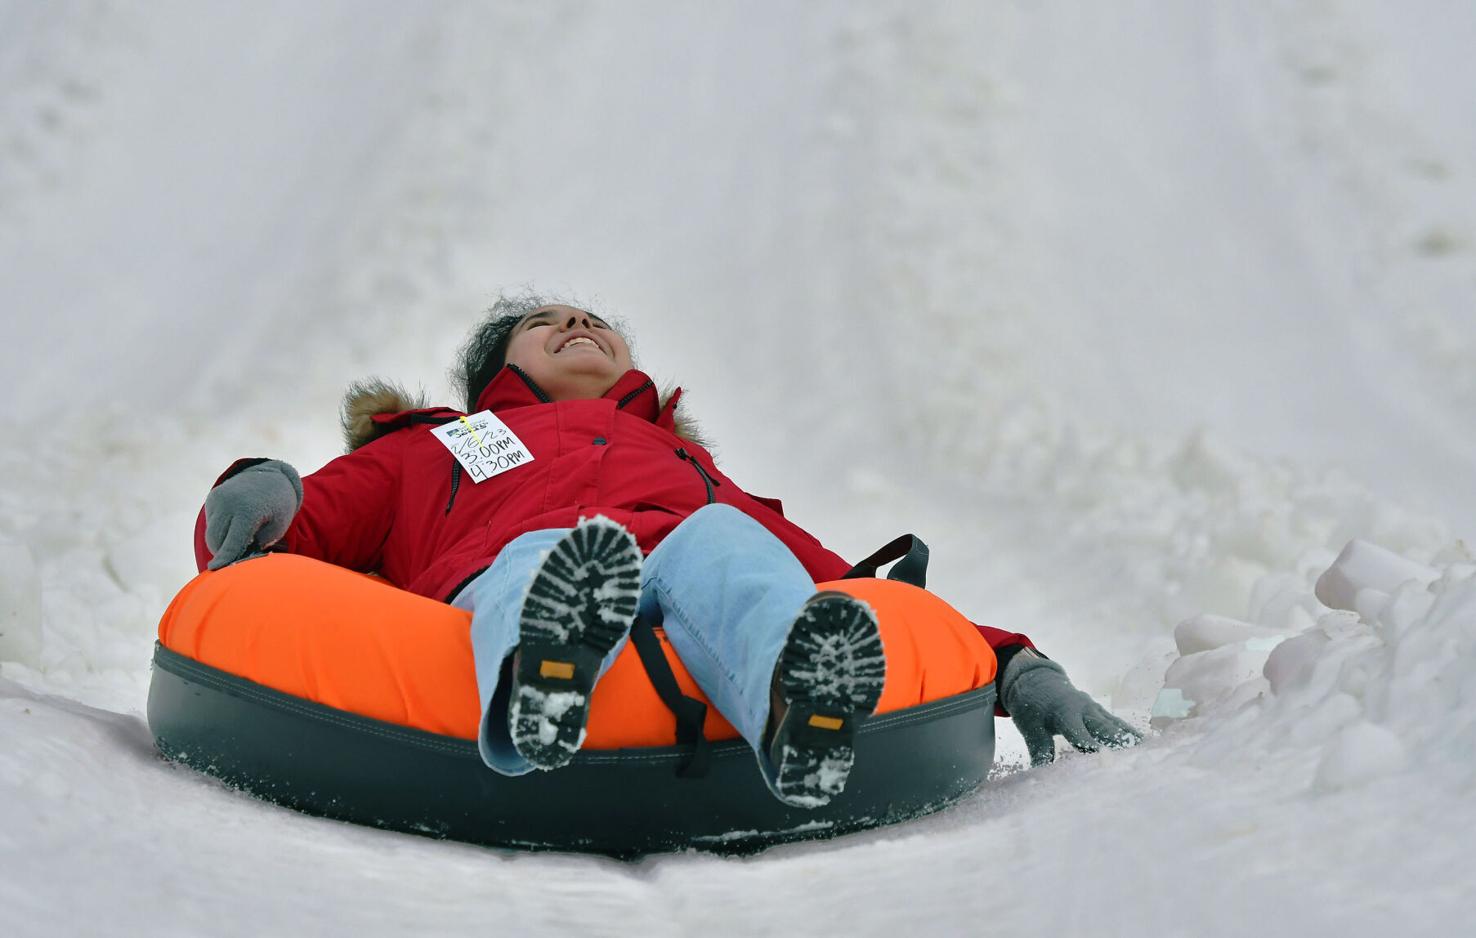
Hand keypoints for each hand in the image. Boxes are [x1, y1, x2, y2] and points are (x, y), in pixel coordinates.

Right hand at [204, 460, 302, 569]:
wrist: (271, 477)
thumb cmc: (279, 506)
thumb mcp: (278, 526)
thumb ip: (258, 543)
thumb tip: (238, 558)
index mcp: (248, 510)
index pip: (232, 541)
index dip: (225, 557)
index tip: (215, 569)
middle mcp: (229, 503)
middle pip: (217, 540)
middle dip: (226, 552)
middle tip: (244, 551)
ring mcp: (218, 499)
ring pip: (212, 534)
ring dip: (222, 542)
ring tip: (243, 537)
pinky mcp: (213, 498)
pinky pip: (211, 524)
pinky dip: (221, 530)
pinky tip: (236, 524)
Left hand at [1000, 649, 1141, 765]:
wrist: (1038, 681)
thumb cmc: (1032, 706)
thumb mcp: (1030, 728)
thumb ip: (1039, 749)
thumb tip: (1039, 773)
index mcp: (1064, 713)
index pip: (1078, 732)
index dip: (1089, 744)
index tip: (1102, 756)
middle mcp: (1084, 710)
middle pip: (1104, 728)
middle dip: (1119, 743)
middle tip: (1137, 758)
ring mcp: (1094, 710)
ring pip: (1115, 725)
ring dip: (1131, 738)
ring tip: (1150, 751)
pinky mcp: (1100, 712)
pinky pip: (1117, 723)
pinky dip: (1129, 733)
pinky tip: (1145, 743)